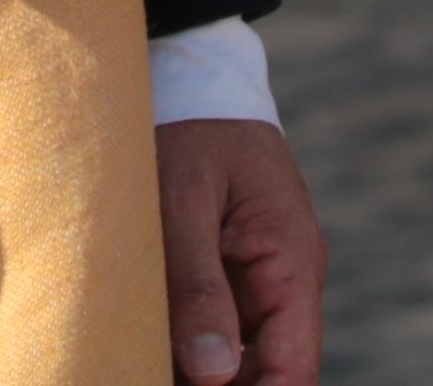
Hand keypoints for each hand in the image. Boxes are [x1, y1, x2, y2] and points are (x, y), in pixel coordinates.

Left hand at [155, 116, 323, 383]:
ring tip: (138, 361)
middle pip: (266, 371)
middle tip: (144, 374)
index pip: (294, 367)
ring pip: (236, 358)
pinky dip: (183, 347)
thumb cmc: (189, 127)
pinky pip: (214, 331)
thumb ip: (197, 285)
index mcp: (291, 260)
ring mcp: (258, 280)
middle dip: (217, 385)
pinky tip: (143, 346)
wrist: (189, 77)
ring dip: (197, 370)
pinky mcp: (228, 276)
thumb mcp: (184, 198)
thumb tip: (211, 372)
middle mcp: (285, 280)